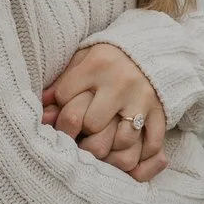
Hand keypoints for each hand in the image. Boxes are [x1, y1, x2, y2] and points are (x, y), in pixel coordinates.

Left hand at [42, 43, 167, 180]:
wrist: (148, 47)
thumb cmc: (105, 60)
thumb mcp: (81, 61)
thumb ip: (60, 85)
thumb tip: (42, 115)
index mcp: (97, 65)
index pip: (66, 99)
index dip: (58, 114)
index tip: (62, 115)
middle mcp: (121, 82)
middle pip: (93, 125)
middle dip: (83, 135)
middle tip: (81, 138)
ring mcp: (143, 99)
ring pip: (123, 140)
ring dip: (110, 149)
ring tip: (102, 148)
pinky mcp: (160, 112)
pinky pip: (151, 144)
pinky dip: (140, 156)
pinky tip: (124, 152)